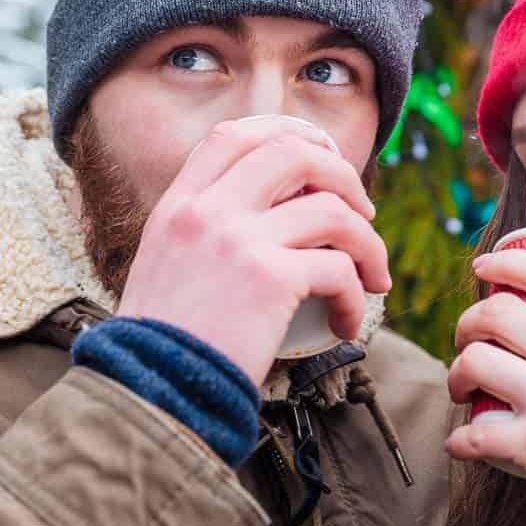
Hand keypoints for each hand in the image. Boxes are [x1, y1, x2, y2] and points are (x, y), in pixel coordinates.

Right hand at [116, 116, 392, 387]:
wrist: (153, 390)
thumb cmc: (163, 343)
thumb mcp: (163, 265)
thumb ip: (200, 233)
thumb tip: (266, 218)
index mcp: (178, 205)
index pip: (233, 136)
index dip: (286, 134)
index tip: (321, 156)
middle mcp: (206, 211)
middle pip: (293, 154)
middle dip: (344, 176)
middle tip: (363, 213)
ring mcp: (238, 241)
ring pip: (332, 211)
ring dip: (368, 243)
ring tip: (372, 276)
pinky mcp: (270, 280)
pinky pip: (339, 270)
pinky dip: (355, 297)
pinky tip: (346, 321)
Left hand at [445, 249, 525, 525]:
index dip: (510, 262)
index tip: (485, 266)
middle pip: (498, 312)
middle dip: (467, 323)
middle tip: (465, 342)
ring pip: (474, 362)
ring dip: (455, 375)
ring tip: (462, 390)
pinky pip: (472, 432)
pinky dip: (459, 440)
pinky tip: (463, 446)